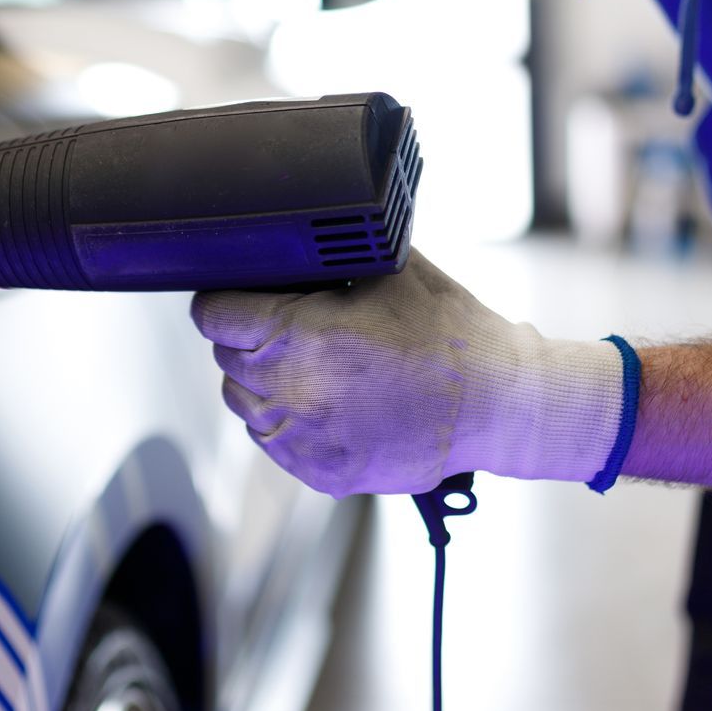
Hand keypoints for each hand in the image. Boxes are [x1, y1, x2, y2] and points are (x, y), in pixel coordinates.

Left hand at [191, 252, 628, 496]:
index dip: (225, 299)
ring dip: (265, 382)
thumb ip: (327, 256)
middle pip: (227, 358)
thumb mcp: (386, 269)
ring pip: (246, 403)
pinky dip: (290, 421)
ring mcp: (303, 438)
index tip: (239, 297)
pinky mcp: (321, 472)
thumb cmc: (448, 332)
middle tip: (291, 328)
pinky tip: (328, 401)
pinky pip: (275, 442)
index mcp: (297, 334)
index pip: (213, 315)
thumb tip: (289, 238)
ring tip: (313, 366)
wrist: (498, 402)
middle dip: (249, 339)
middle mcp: (290, 391)